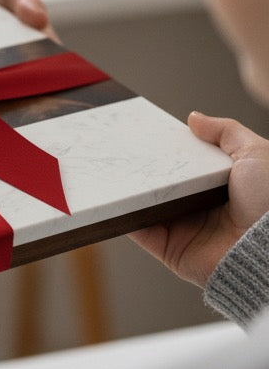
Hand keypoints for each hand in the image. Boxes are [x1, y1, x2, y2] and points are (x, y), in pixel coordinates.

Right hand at [130, 113, 268, 287]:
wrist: (268, 247)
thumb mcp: (255, 152)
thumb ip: (225, 132)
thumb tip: (194, 119)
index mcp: (221, 184)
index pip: (187, 165)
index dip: (169, 152)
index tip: (149, 137)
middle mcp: (201, 206)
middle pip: (163, 184)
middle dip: (144, 169)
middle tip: (124, 150)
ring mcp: (184, 229)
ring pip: (147, 205)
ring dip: (130, 192)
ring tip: (113, 171)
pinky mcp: (170, 249)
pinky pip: (141, 231)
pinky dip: (124, 217)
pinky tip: (114, 199)